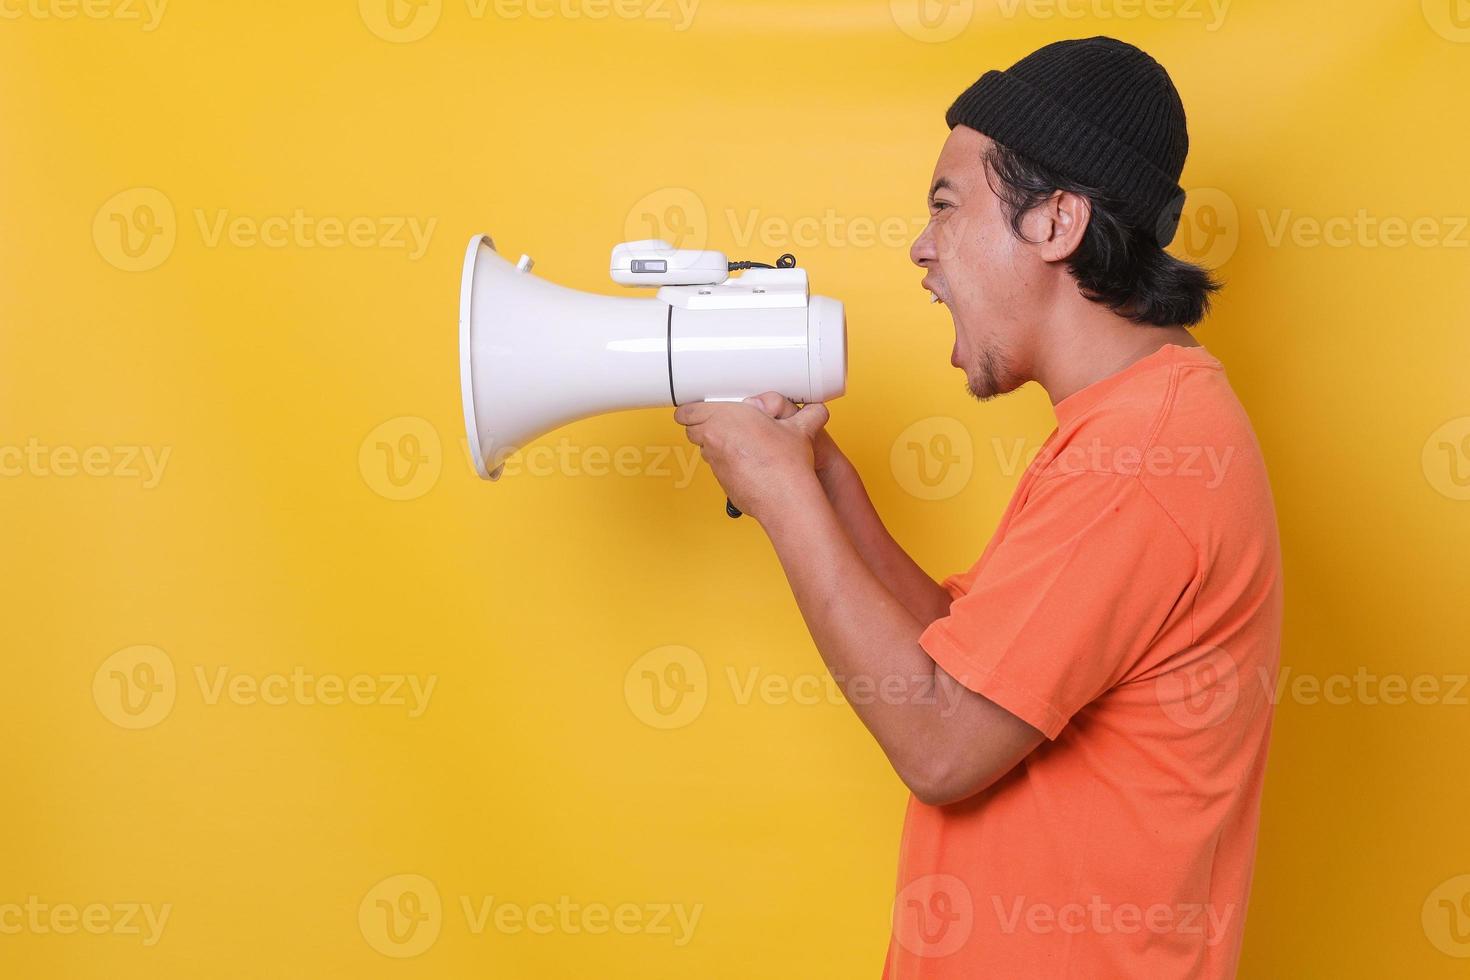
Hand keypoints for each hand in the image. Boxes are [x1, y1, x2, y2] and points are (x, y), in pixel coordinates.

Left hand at [673, 394, 830, 522]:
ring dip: (716, 444)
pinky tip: (748, 463)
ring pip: (705, 449)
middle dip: (704, 425)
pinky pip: (718, 468)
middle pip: (692, 429)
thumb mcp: (800, 427)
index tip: (702, 407)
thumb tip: (815, 411)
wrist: (785, 497)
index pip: (688, 411)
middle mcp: (713, 441)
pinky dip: (728, 464)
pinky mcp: (722, 482)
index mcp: (723, 419)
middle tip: (724, 423)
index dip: (692, 408)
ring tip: (740, 443)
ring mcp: (716, 464)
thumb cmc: (786, 463)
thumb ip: (808, 414)